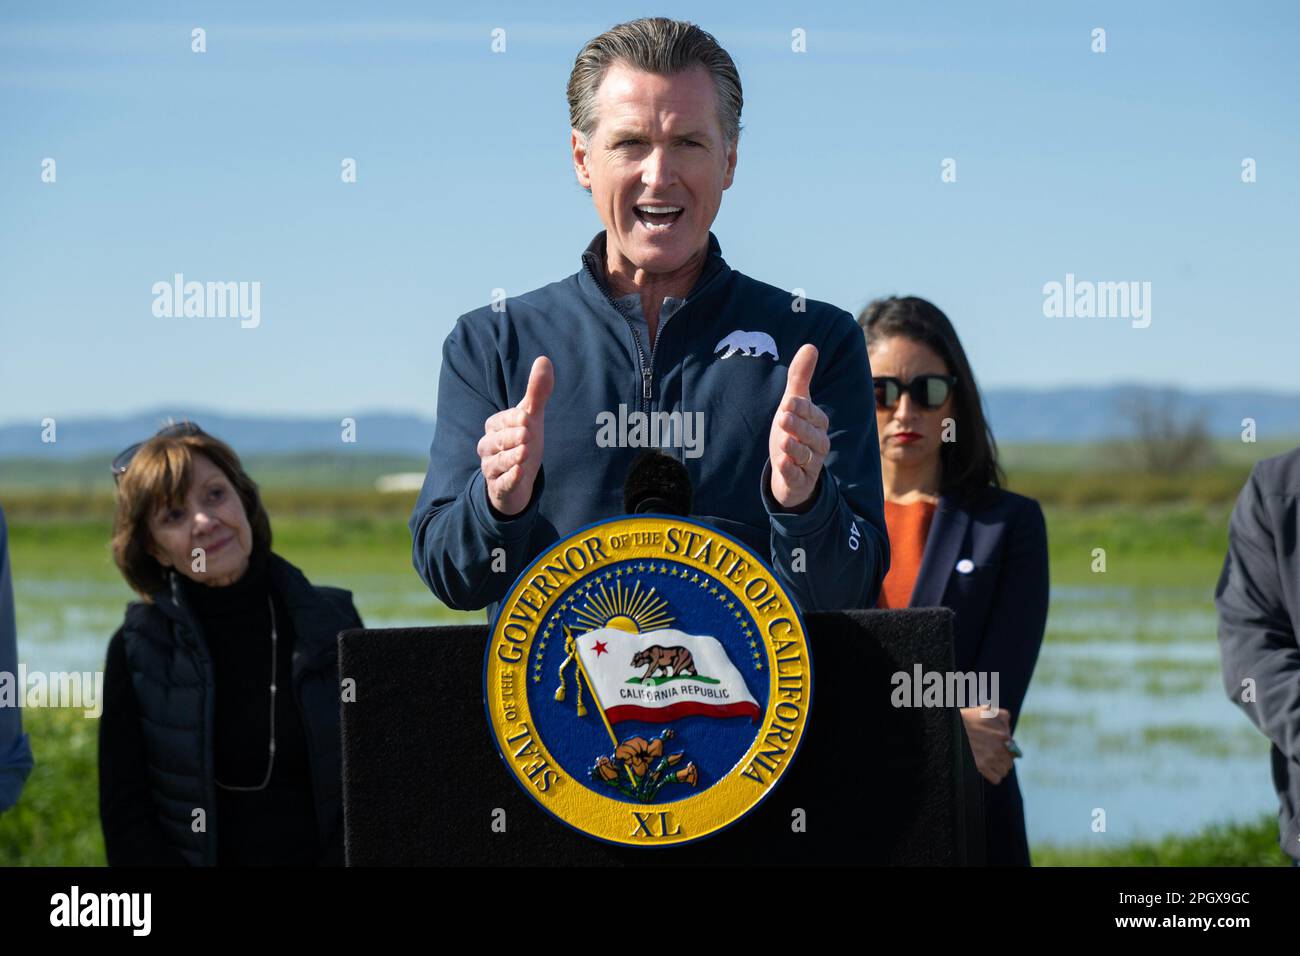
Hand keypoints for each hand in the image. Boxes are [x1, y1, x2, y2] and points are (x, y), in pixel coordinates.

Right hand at [478, 356, 552, 516]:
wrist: (520, 480)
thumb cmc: (523, 443)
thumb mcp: (532, 418)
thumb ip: (537, 391)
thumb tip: (544, 359)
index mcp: (494, 428)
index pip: (501, 421)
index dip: (513, 419)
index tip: (527, 417)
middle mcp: (488, 448)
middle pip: (496, 441)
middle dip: (511, 438)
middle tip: (527, 434)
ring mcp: (492, 469)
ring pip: (497, 463)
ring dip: (511, 458)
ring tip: (525, 453)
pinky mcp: (499, 488)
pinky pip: (501, 484)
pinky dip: (510, 480)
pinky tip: (520, 474)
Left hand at [767, 344, 829, 509]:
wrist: (792, 474)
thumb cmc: (794, 433)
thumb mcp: (794, 405)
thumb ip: (800, 378)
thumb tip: (811, 346)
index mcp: (818, 425)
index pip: (812, 415)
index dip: (802, 409)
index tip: (788, 401)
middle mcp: (818, 445)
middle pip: (810, 435)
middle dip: (797, 426)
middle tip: (782, 416)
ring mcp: (810, 465)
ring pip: (805, 456)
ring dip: (794, 448)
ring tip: (782, 441)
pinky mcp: (799, 482)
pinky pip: (797, 477)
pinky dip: (790, 471)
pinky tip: (782, 464)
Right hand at [960, 707, 1013, 784]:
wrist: (950, 726)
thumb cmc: (968, 718)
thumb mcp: (988, 710)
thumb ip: (1003, 716)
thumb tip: (1009, 729)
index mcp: (1003, 734)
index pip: (1014, 749)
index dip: (1006, 750)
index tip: (998, 749)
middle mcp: (999, 747)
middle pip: (1010, 762)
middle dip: (1002, 761)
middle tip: (993, 757)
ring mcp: (990, 757)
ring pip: (1004, 771)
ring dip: (998, 768)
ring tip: (989, 764)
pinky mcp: (981, 766)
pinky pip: (996, 779)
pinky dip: (993, 776)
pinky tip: (987, 770)